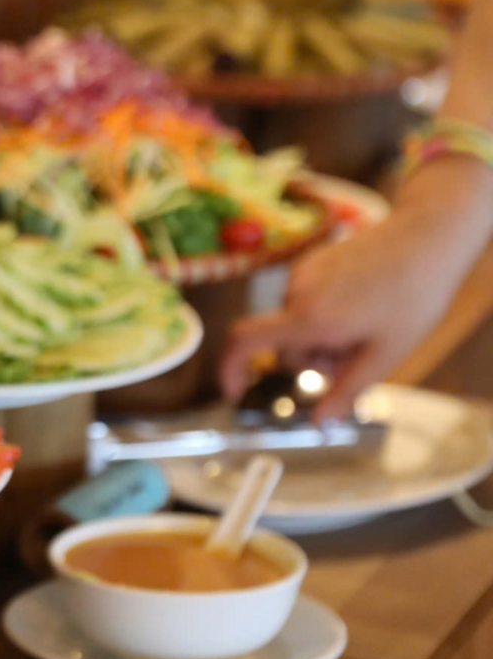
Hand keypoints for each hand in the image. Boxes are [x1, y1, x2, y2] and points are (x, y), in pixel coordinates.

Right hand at [221, 211, 480, 419]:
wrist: (428, 236)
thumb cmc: (414, 296)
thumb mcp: (387, 354)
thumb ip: (347, 390)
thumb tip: (318, 422)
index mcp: (308, 318)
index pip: (244, 341)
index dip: (229, 369)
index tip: (235, 391)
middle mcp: (295, 293)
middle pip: (285, 344)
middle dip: (314, 359)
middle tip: (359, 355)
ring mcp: (302, 273)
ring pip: (297, 323)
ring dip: (323, 336)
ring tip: (368, 326)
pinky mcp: (313, 260)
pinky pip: (307, 300)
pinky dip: (326, 313)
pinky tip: (364, 304)